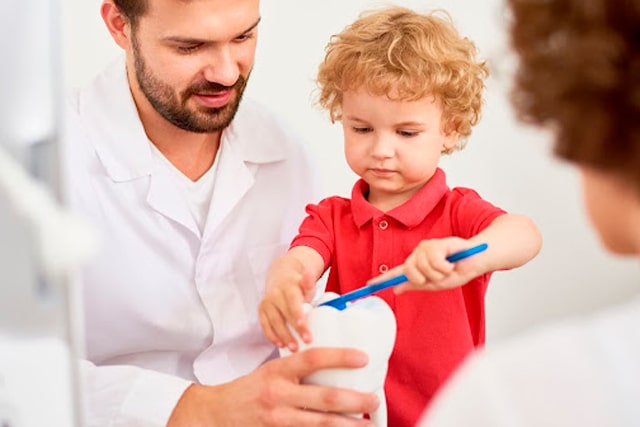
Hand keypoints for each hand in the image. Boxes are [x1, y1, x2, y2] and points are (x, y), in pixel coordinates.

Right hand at [166, 347, 378, 426]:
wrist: (215, 413)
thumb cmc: (247, 390)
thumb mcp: (269, 371)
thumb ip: (296, 370)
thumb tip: (331, 366)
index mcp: (278, 371)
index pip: (312, 358)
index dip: (339, 357)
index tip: (363, 358)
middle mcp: (278, 394)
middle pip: (324, 397)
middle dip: (354, 400)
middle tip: (374, 399)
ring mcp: (277, 419)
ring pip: (320, 423)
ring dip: (348, 424)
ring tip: (367, 423)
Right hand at [259, 253, 317, 350]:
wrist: (280, 279)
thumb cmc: (297, 286)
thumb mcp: (305, 283)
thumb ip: (308, 282)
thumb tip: (309, 274)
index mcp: (288, 287)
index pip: (292, 301)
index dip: (297, 314)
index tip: (303, 326)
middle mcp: (275, 294)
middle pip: (284, 314)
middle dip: (295, 329)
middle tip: (306, 341)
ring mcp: (267, 302)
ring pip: (274, 321)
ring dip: (283, 336)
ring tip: (294, 348)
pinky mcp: (261, 310)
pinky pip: (265, 325)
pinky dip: (272, 336)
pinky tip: (280, 344)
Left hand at [370, 237, 481, 293]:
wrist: (476, 261)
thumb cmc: (458, 271)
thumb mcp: (436, 283)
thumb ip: (416, 285)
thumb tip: (396, 289)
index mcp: (417, 266)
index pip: (396, 273)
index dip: (383, 279)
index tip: (369, 284)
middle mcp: (418, 255)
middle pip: (409, 272)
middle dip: (425, 279)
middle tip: (440, 275)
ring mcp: (425, 247)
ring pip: (422, 268)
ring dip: (439, 273)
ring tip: (448, 268)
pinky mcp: (436, 242)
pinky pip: (434, 261)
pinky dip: (445, 266)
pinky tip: (451, 261)